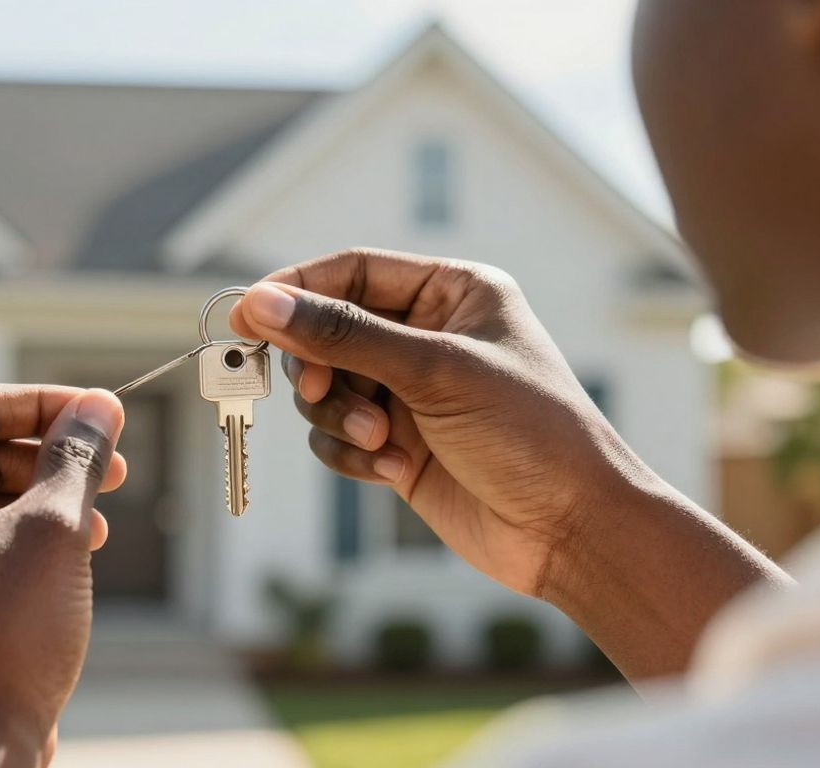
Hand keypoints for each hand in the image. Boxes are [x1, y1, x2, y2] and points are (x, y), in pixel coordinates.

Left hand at [0, 384, 125, 766]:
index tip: (102, 416)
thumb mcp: (55, 531)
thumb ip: (76, 456)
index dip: (46, 402)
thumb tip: (97, 408)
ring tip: (93, 530)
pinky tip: (52, 568)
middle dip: (44, 458)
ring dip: (29, 503)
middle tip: (111, 474)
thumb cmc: (3, 645)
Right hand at [229, 249, 648, 595]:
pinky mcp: (397, 445)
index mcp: (453, 292)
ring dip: (340, 417)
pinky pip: (337, 437)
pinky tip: (396, 472)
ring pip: (325, 389)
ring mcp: (410, 393)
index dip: (296, 291)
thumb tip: (261, 303)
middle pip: (326, 331)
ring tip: (382, 442)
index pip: (352, 271)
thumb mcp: (434, 371)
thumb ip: (342, 335)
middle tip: (318, 391)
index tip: (247, 316)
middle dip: (320, 369)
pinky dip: (352, 454)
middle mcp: (427, 336)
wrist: (572, 531)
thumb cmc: (528, 433)